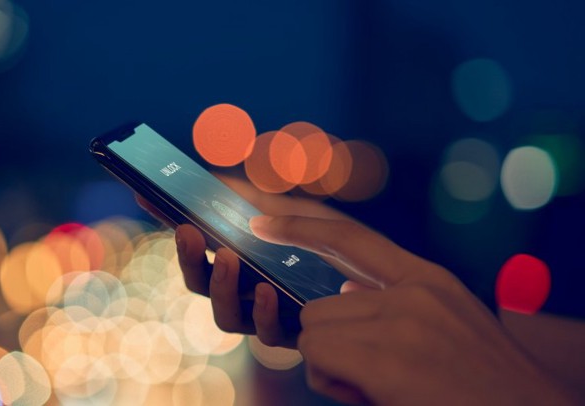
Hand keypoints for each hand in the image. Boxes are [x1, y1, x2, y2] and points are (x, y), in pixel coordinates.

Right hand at [136, 175, 351, 347]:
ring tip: (227, 257)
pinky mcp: (296, 334)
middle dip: (187, 257)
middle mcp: (248, 290)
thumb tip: (213, 176)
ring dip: (220, 286)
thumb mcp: (295, 207)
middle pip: (201, 283)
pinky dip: (263, 312)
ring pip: (224, 315)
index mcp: (241, 259)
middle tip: (187, 230)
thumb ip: (257, 196)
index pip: (196, 246)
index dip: (169, 223)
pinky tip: (268, 289)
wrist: (387, 275)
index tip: (146, 197)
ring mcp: (269, 314)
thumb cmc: (337, 239)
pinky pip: (269, 334)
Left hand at [249, 215, 578, 404]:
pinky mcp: (390, 359)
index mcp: (426, 279)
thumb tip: (343, 293)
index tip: (259, 220)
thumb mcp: (442, 325)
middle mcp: (413, 291)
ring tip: (381, 387)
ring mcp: (402, 322)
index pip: (347, 238)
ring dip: (332, 367)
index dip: (298, 226)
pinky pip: (318, 358)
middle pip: (318, 307)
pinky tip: (376, 396)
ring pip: (313, 334)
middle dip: (328, 345)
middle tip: (371, 374)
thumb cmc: (478, 384)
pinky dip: (334, 384)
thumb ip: (391, 303)